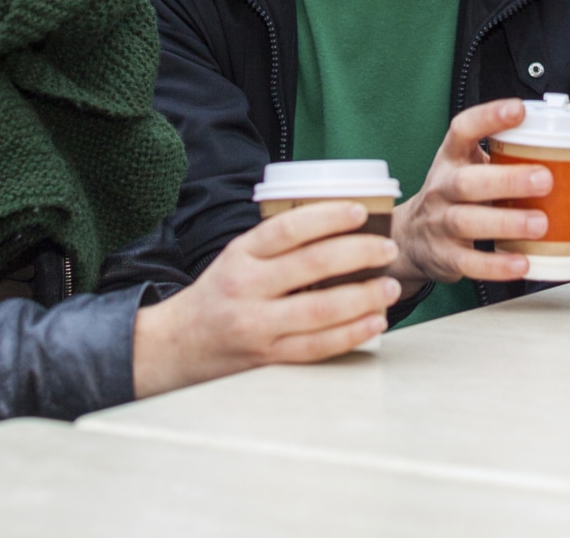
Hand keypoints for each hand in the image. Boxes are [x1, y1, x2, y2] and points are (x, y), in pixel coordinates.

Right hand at [131, 202, 399, 397]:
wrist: (179, 344)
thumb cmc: (221, 293)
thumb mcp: (238, 258)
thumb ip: (278, 246)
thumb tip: (342, 226)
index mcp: (240, 255)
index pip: (286, 229)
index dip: (326, 217)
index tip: (359, 212)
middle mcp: (246, 288)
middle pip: (311, 266)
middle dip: (358, 255)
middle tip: (386, 249)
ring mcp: (257, 326)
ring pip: (319, 310)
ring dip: (363, 297)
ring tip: (390, 286)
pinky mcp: (268, 358)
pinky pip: (317, 346)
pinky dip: (351, 334)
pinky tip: (375, 322)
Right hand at [389, 98, 551, 294]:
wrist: (410, 237)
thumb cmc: (454, 196)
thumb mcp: (468, 167)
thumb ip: (503, 158)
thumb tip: (563, 150)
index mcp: (451, 159)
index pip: (463, 129)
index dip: (489, 117)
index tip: (519, 110)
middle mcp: (442, 188)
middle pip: (467, 182)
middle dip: (507, 180)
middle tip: (545, 179)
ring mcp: (440, 223)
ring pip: (466, 221)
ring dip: (506, 222)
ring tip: (540, 224)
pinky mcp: (445, 257)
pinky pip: (469, 263)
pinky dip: (496, 265)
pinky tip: (522, 263)